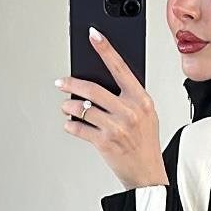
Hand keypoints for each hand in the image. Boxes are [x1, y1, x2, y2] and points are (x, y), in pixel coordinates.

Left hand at [56, 28, 168, 190]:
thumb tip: (102, 82)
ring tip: (67, 106)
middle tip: (62, 82)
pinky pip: (80, 128)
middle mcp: (130, 111)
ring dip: (69, 106)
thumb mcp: (147, 115)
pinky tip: (70, 124)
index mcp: (142, 99)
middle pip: (93, 89)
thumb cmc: (146, 144)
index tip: (93, 36)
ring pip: (84, 108)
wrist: (148, 174)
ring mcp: (117, 127)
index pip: (120, 68)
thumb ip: (129, 98)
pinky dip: (71, 125)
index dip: (105, 50)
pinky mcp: (105, 143)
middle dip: (72, 84)